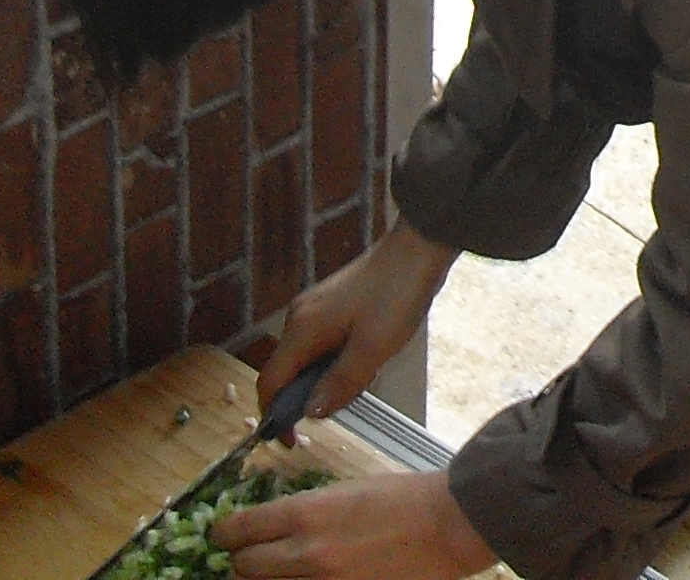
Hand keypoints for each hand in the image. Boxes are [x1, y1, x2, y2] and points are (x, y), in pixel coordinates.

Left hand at [215, 471, 495, 578]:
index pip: (239, 530)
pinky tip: (309, 578)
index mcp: (306, 514)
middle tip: (253, 557)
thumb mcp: (346, 492)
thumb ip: (307, 512)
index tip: (224, 535)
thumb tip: (276, 527)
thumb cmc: (404, 499)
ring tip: (279, 571)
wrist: (448, 525)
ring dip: (268, 579)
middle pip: (243, 569)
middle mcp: (304, 554)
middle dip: (244, 562)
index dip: (225, 533)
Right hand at [265, 223, 458, 425]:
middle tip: (333, 413)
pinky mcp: (332, 303)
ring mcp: (315, 308)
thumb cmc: (397, 295)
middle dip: (302, 398)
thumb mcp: (373, 349)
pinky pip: (321, 342)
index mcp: (302, 330)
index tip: (289, 441)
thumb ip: (340, 384)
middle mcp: (300, 317)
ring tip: (358, 382)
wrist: (420, 247)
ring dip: (322, 378)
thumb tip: (309, 413)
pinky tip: (363, 361)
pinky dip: (333, 360)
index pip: (270, 382)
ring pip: (306, 357)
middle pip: (287, 370)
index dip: (274, 416)